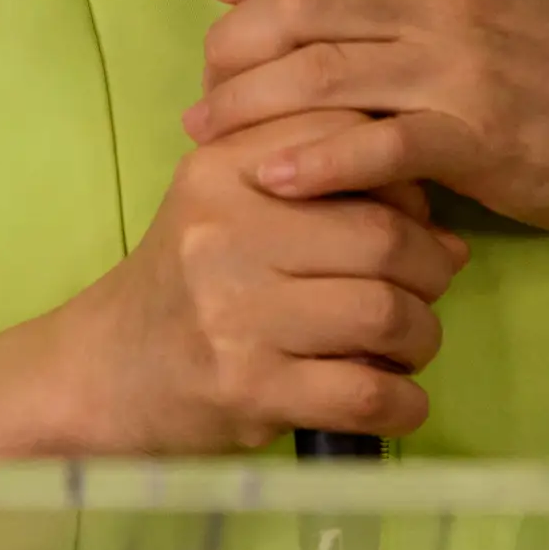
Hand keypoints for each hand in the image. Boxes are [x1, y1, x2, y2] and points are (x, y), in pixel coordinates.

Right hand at [47, 108, 467, 453]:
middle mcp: (227, 233)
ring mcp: (234, 314)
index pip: (357, 147)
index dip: (408, 187)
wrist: (99, 372)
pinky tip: (396, 400)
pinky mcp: (246, 389)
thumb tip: (449, 238)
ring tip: (406, 347)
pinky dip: (402, 402)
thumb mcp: (234, 203)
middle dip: (430, 272)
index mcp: (225, 169)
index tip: (406, 220)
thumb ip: (332, 191)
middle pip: (387, 237)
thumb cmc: (188, 280)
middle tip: (423, 294)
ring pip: (385, 314)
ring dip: (421, 338)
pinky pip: (364, 393)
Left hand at [186, 0, 548, 238]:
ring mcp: (462, 68)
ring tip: (208, 131)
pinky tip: (272, 177)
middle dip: (233, 43)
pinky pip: (372, 146)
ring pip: (321, 73)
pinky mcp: (475, 140)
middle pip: (304, 1)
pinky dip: (310, 161)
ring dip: (247, 105)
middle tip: (208, 79)